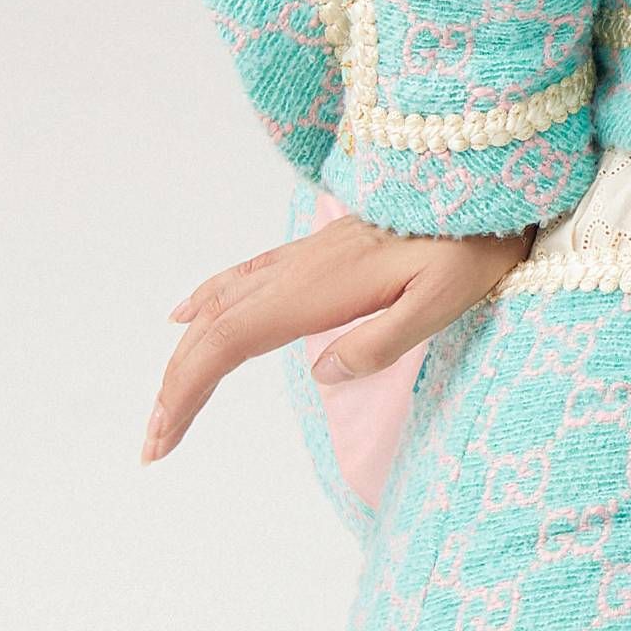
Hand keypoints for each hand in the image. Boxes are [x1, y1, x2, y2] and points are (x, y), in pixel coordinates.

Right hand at [143, 216, 532, 462]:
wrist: (479, 183)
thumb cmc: (474, 247)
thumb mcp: (442, 300)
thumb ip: (382, 340)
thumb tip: (322, 374)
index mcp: (318, 289)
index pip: (230, 343)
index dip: (187, 389)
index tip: (161, 440)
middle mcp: (296, 271)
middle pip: (212, 331)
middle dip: (174, 387)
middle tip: (151, 447)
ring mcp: (302, 260)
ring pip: (220, 307)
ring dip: (185, 356)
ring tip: (165, 405)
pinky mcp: (316, 254)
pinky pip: (240, 280)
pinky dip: (204, 305)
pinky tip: (185, 317)